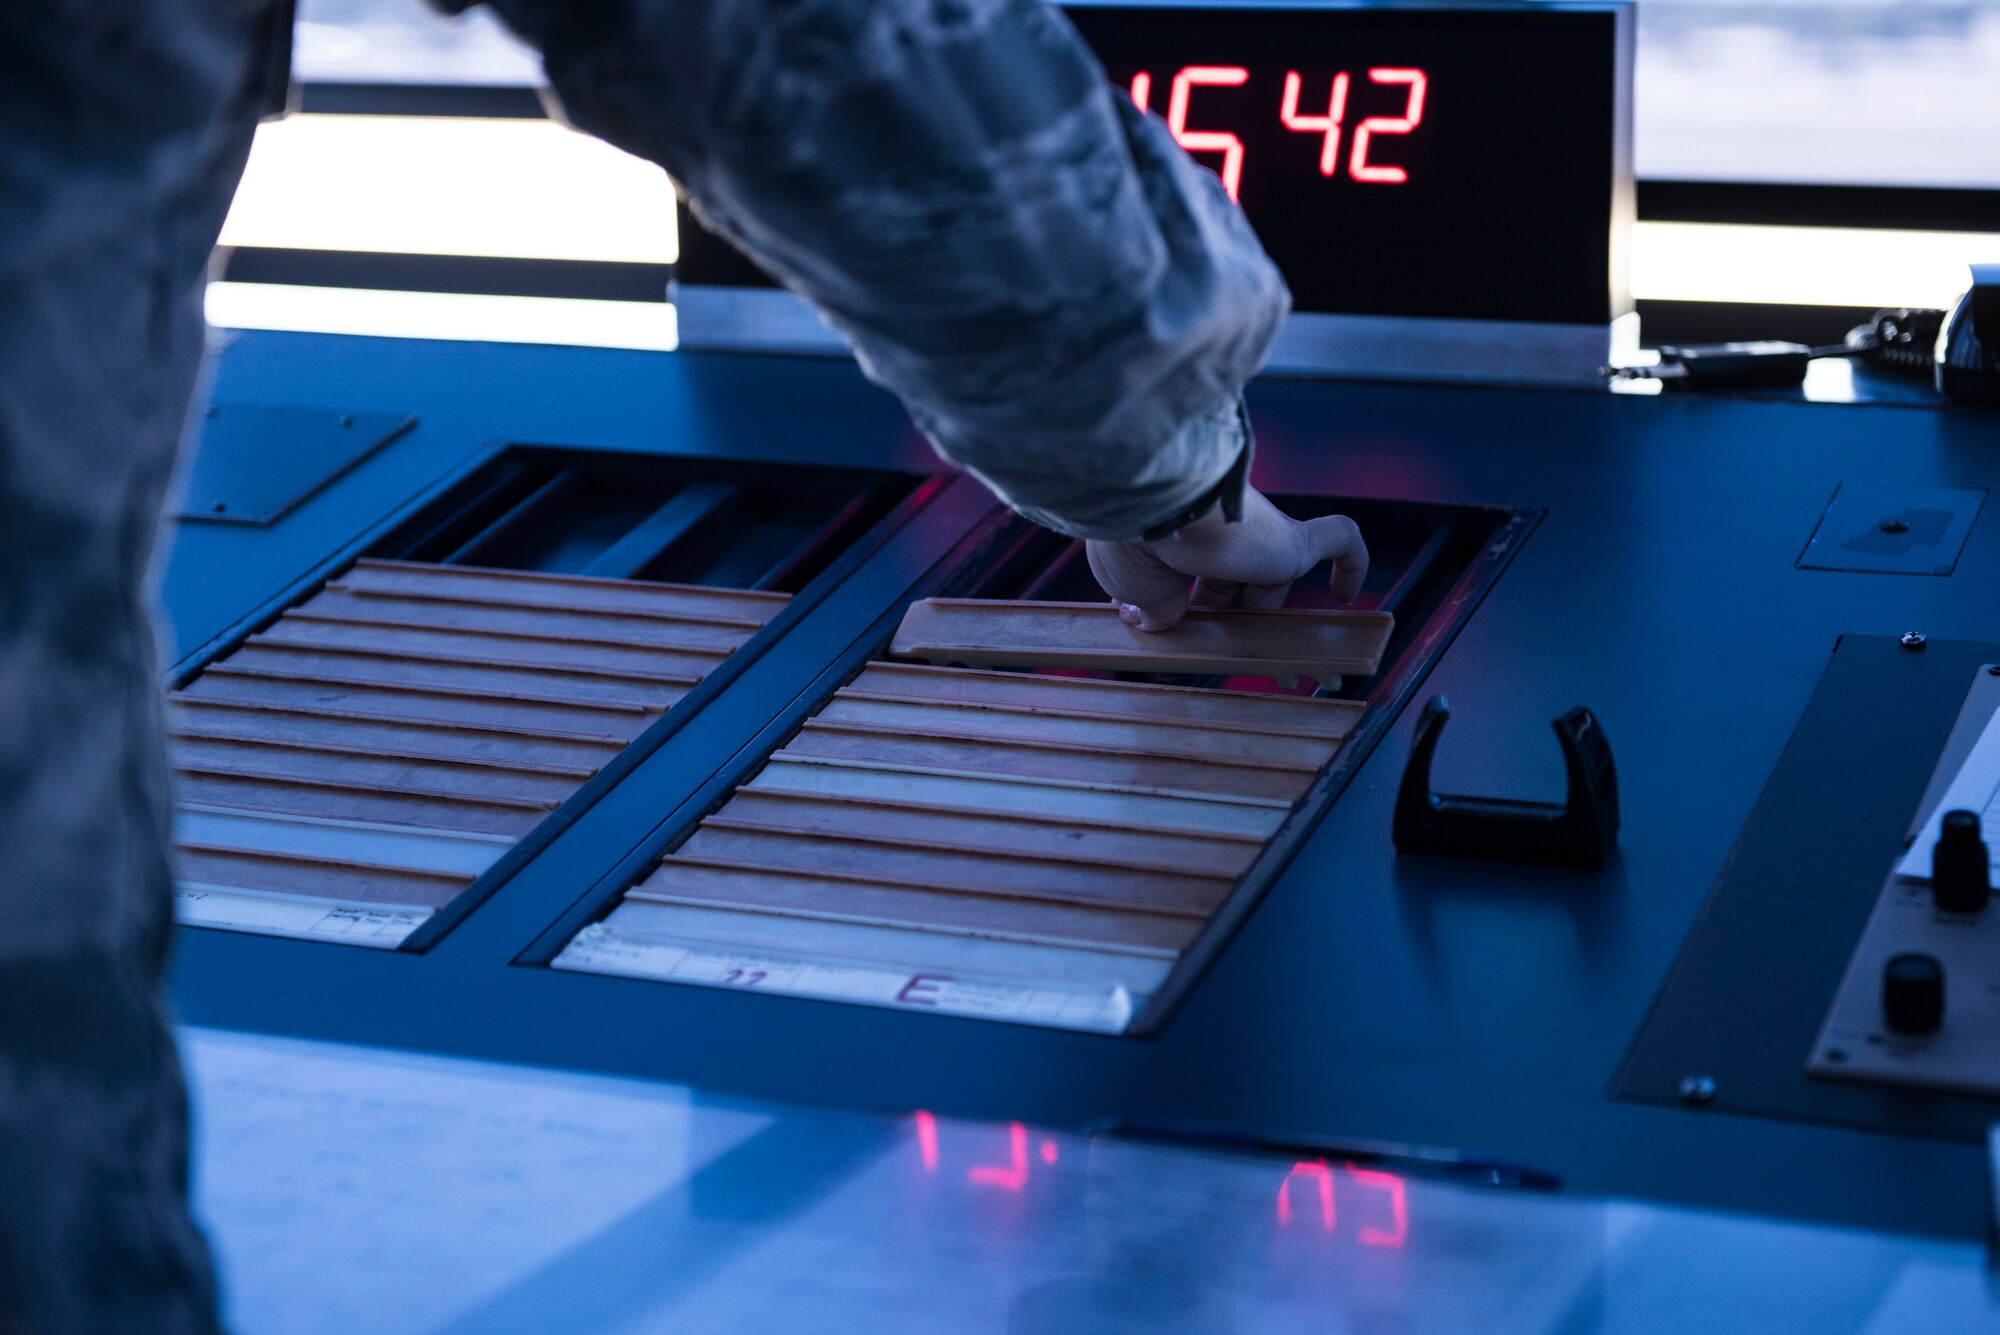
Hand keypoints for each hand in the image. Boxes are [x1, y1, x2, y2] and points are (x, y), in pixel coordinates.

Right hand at [1086, 487, 1368, 630]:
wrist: (1153, 505)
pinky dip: (1350, 563)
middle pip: (1238, 582)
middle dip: (1231, 619)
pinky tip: (1347, 594)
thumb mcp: (1133, 588)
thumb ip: (1154, 608)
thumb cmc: (1134, 541)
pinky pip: (1338, 541)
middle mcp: (1222, 534)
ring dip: (1279, 620)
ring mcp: (1260, 537)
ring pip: (1279, 578)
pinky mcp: (1292, 541)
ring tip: (1287, 669)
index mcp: (1181, 540)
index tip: (1176, 632)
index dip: (1191, 608)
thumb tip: (1154, 620)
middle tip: (1229, 658)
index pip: (1197, 577)